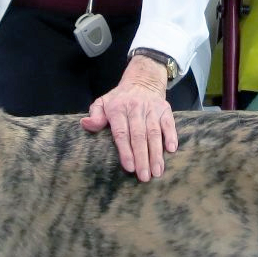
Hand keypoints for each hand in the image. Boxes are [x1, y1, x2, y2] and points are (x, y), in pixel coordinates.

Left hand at [80, 56, 177, 181]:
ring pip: (154, 133)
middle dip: (142, 158)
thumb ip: (95, 115)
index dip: (126, 151)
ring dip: (156, 153)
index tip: (130, 168)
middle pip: (139, 136)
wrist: (142, 79)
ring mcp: (151, 109)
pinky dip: (171, 136)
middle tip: (144, 177)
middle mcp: (135, 109)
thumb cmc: (120, 98)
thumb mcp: (103, 102)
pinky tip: (172, 150)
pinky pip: (169, 123)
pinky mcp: (165, 109)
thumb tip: (86, 124)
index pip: (122, 133)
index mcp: (118, 109)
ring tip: (157, 171)